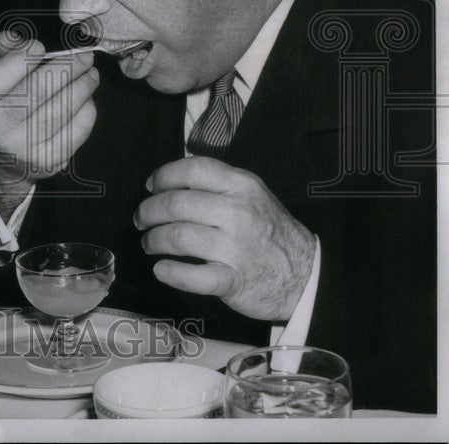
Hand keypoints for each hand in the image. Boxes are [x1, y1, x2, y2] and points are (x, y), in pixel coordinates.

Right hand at [0, 31, 98, 220]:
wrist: (2, 158)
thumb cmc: (3, 106)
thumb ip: (5, 53)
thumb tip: (18, 38)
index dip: (20, 59)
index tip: (39, 46)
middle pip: (37, 90)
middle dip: (68, 68)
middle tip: (85, 57)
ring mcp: (23, 146)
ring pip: (61, 109)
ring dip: (84, 86)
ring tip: (91, 74)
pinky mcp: (47, 160)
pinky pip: (75, 131)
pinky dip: (86, 110)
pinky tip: (87, 100)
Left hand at [134, 158, 315, 320]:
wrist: (307, 275)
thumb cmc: (271, 232)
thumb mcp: (252, 195)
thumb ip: (217, 185)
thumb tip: (170, 181)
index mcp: (242, 186)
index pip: (192, 169)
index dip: (163, 176)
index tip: (150, 187)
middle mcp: (238, 212)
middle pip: (176, 203)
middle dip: (149, 211)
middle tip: (141, 220)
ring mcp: (236, 247)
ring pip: (178, 237)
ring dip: (154, 240)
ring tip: (148, 243)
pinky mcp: (234, 279)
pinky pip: (192, 275)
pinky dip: (170, 272)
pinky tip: (162, 269)